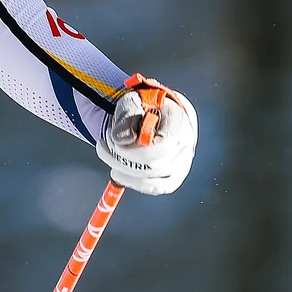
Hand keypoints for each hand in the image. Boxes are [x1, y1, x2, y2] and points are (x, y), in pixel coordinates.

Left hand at [97, 75, 194, 195]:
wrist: (156, 117)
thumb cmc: (145, 109)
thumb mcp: (132, 103)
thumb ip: (127, 117)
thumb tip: (122, 139)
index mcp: (178, 118)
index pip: (163, 138)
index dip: (138, 142)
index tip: (116, 134)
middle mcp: (185, 143)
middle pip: (153, 160)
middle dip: (123, 154)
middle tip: (107, 141)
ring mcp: (182, 163)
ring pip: (150, 175)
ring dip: (121, 166)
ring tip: (107, 152)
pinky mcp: (174, 178)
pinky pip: (155, 187)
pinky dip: (132, 182)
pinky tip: (117, 173)